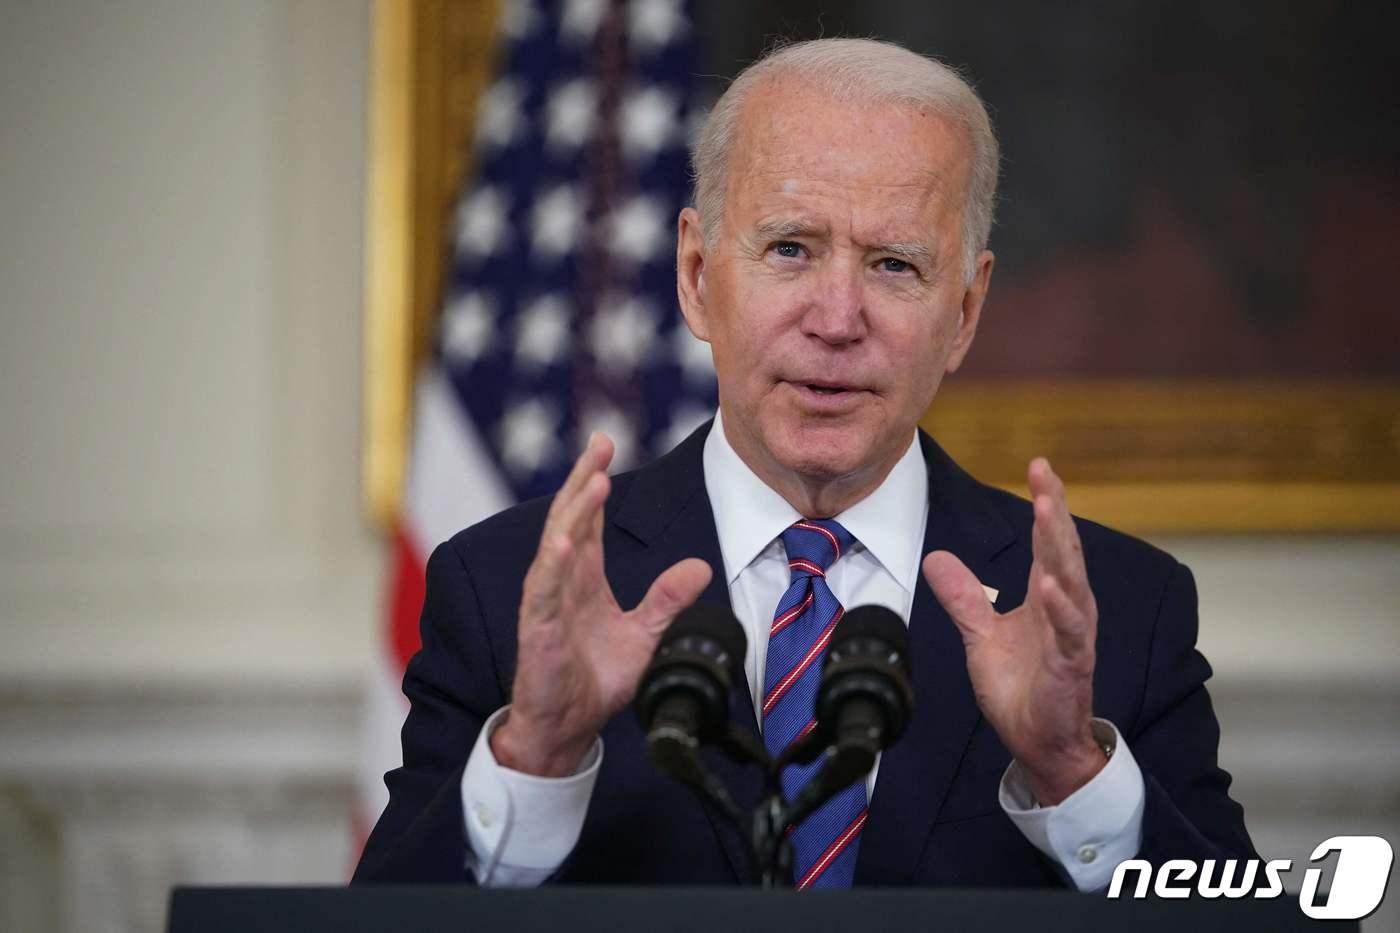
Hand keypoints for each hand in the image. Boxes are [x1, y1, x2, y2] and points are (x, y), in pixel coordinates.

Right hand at [491, 433, 712, 776]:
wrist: (567, 726)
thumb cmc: (595, 679)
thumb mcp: (644, 634)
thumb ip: (667, 599)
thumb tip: (701, 566)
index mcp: (584, 577)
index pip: (589, 519)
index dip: (595, 481)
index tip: (606, 444)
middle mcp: (562, 581)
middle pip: (571, 518)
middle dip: (585, 478)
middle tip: (600, 441)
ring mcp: (547, 602)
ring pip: (557, 545)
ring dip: (575, 512)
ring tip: (594, 479)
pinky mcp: (539, 628)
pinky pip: (545, 590)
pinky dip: (553, 563)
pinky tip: (565, 539)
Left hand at [922, 458, 1101, 804]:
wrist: (1038, 741)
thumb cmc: (1021, 687)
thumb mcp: (980, 635)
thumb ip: (962, 597)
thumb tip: (935, 557)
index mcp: (1048, 596)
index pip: (1049, 540)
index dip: (1045, 502)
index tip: (1039, 465)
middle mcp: (1066, 608)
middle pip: (1063, 549)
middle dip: (1055, 509)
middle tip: (1046, 473)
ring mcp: (1072, 634)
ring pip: (1070, 582)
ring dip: (1060, 546)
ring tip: (1048, 510)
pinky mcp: (1071, 664)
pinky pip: (1069, 632)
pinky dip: (1060, 608)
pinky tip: (1049, 584)